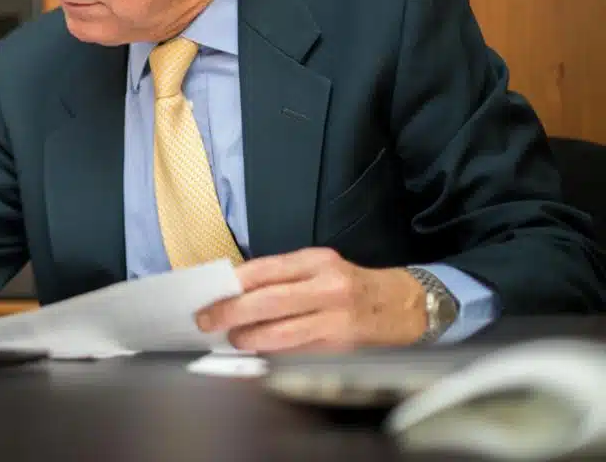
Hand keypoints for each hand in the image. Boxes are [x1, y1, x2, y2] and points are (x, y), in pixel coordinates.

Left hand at [195, 247, 427, 351]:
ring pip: (281, 331)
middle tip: (208, 320)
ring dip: (250, 337)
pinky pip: (298, 350)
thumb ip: (283, 276)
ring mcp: (335, 318)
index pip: (265, 269)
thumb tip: (236, 289)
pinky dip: (274, 352)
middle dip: (232, 312)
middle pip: (268, 300)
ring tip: (234, 339)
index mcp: (317, 261)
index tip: (210, 292)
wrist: (404, 306)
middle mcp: (327, 287)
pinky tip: (260, 351)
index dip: (233, 283)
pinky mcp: (340, 346)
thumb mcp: (321, 267)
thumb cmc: (352, 285)